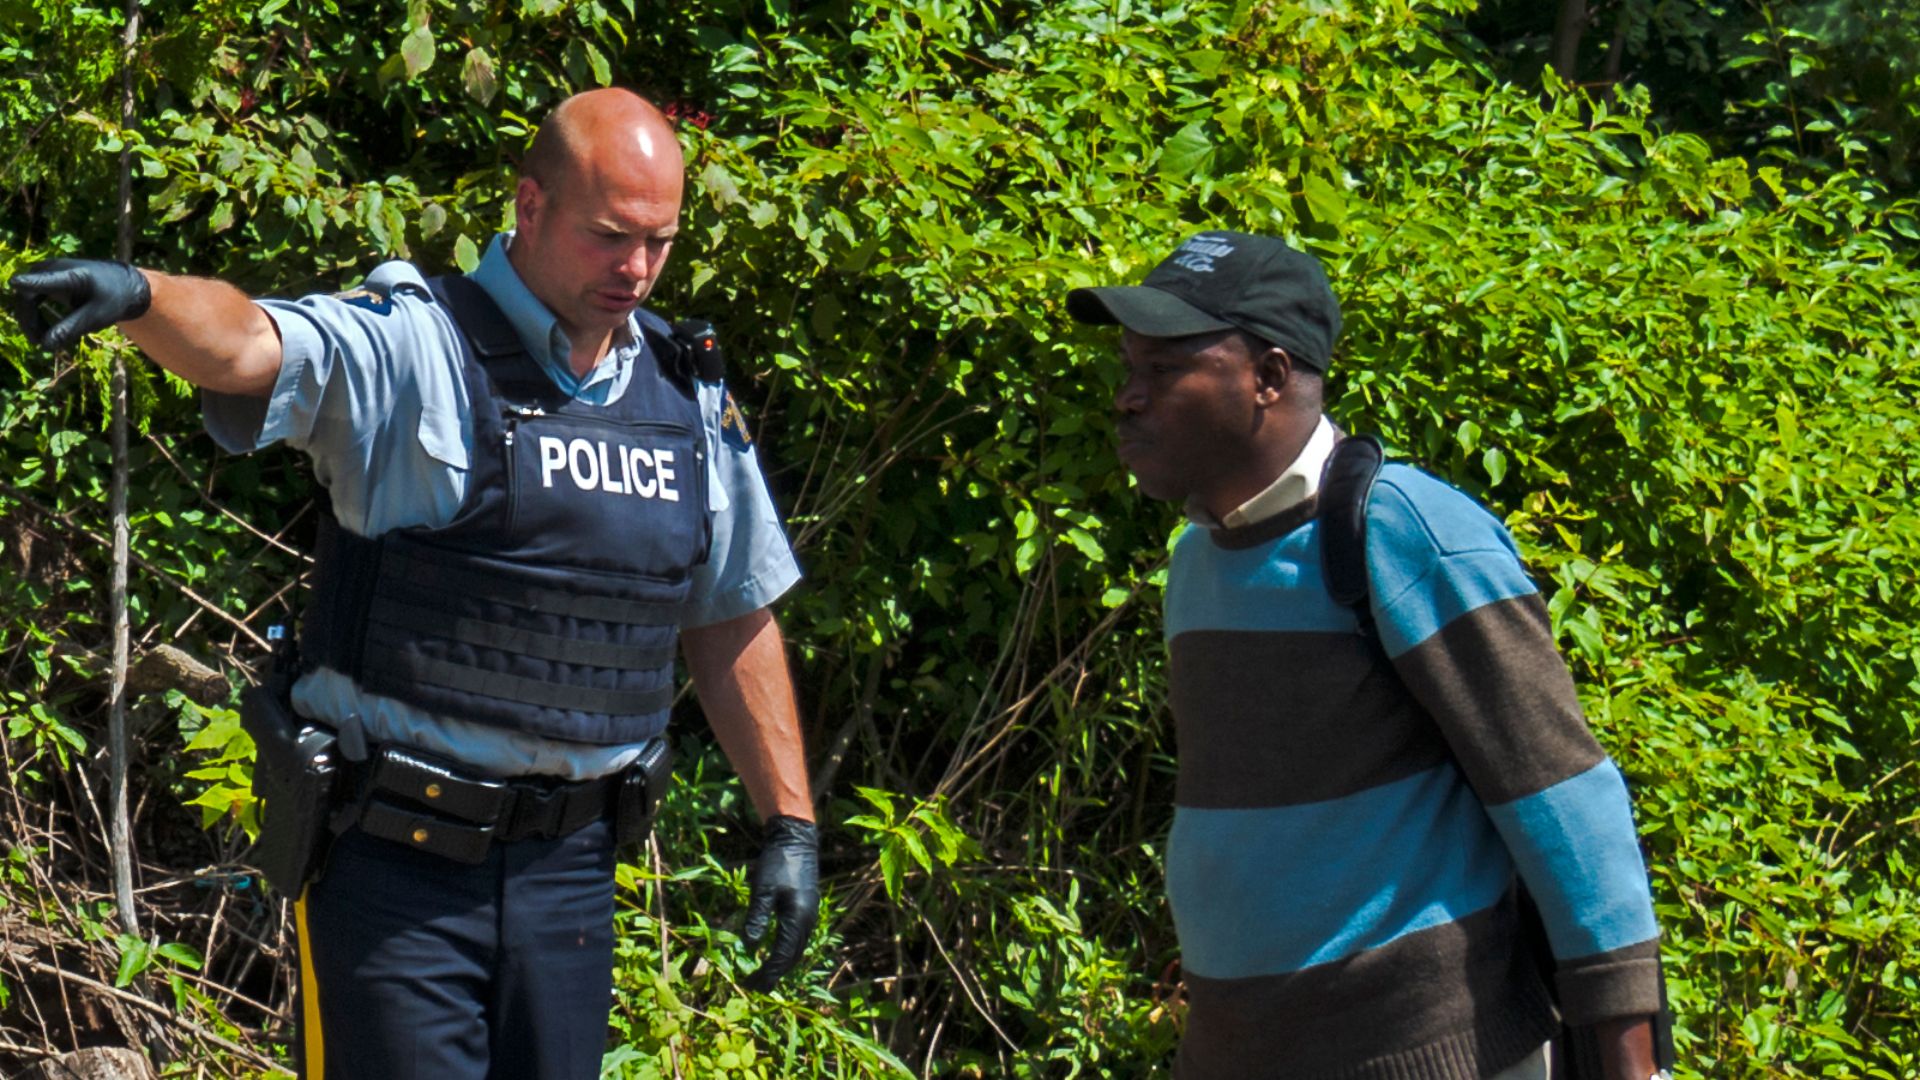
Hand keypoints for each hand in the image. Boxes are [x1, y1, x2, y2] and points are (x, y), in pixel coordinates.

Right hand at [7, 258, 151, 351]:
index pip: (47, 280)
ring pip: (25, 296)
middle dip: (29, 320)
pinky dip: (34, 314)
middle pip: (27, 294)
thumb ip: (71, 329)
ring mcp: (47, 271)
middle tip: (38, 342)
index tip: (15, 283)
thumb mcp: (96, 317)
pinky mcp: (45, 276)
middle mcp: (55, 268)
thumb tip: (45, 345)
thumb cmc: (112, 300)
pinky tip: (43, 330)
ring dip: (30, 319)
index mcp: (73, 277)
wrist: (122, 284)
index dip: (30, 283)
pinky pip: (29, 296)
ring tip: (41, 339)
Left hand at [740, 814, 818, 990]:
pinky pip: (799, 939)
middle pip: (793, 957)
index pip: (783, 955)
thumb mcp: (763, 889)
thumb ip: (757, 918)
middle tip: (756, 987)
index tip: (752, 985)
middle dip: (774, 974)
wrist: (797, 840)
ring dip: (782, 964)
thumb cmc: (777, 862)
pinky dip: (787, 951)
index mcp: (797, 918)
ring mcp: (810, 915)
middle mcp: (807, 920)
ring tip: (764, 974)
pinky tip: (775, 952)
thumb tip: (749, 947)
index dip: (767, 973)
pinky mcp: (807, 909)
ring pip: (797, 949)